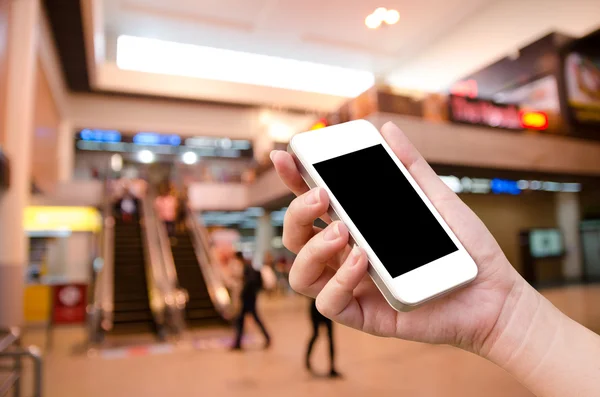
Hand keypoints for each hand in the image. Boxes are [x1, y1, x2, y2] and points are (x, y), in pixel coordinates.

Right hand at [271, 122, 524, 354]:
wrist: (494, 293)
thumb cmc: (463, 247)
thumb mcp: (435, 198)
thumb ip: (409, 166)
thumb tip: (388, 128)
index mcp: (358, 226)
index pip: (314, 204)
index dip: (293, 180)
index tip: (285, 156)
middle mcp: (346, 255)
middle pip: (297, 237)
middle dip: (298, 212)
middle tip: (322, 195)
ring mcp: (352, 285)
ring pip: (301, 273)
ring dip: (313, 248)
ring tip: (345, 230)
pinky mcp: (363, 314)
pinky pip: (329, 302)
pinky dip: (339, 280)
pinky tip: (362, 260)